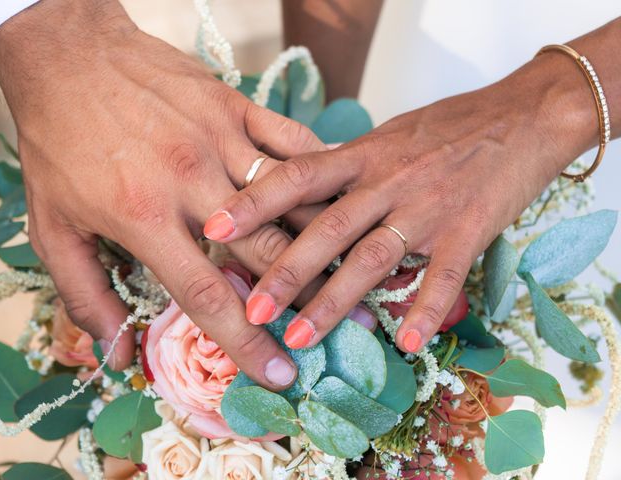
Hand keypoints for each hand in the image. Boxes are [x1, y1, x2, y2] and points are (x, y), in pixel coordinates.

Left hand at [0, 0, 327, 387]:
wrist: (68, 55)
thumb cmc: (58, 142)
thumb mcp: (52, 226)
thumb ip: (85, 294)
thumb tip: (117, 353)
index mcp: (145, 217)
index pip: (209, 295)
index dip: (246, 342)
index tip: (277, 373)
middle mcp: (192, 182)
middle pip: (265, 251)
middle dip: (305, 298)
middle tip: (341, 328)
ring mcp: (220, 139)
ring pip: (290, 199)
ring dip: (326, 240)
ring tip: (355, 272)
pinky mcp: (235, 107)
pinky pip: (291, 140)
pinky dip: (318, 171)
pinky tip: (338, 195)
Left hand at [204, 51, 597, 351]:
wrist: (521, 115)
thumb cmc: (447, 127)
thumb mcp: (387, 136)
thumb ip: (346, 168)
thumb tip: (300, 191)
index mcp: (363, 154)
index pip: (296, 176)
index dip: (254, 202)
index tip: (214, 228)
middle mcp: (388, 180)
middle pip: (327, 227)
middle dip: (285, 270)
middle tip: (250, 310)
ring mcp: (428, 206)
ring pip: (372, 257)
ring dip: (335, 300)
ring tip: (302, 337)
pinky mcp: (470, 229)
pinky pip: (444, 274)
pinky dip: (425, 308)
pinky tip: (405, 341)